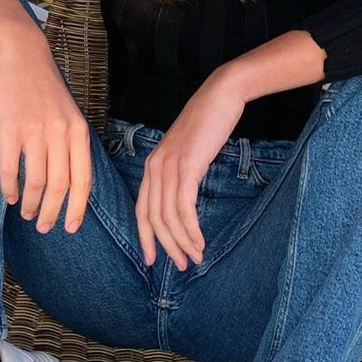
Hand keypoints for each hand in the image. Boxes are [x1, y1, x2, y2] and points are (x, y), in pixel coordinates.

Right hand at [0, 26, 90, 234]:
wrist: (22, 55)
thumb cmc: (45, 87)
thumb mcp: (68, 113)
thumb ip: (71, 143)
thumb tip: (70, 181)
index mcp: (79, 132)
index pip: (83, 179)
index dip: (77, 207)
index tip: (70, 228)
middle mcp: (60, 134)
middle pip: (59, 186)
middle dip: (53, 212)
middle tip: (45, 228)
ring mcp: (35, 131)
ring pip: (36, 181)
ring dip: (32, 204)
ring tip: (27, 214)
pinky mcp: (9, 128)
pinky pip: (10, 168)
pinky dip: (10, 187)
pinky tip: (10, 197)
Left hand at [135, 69, 246, 271]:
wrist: (220, 96)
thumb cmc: (207, 124)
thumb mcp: (188, 152)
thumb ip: (181, 174)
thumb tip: (184, 201)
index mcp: (152, 166)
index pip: (142, 210)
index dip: (146, 238)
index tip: (153, 259)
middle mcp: (154, 168)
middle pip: (154, 219)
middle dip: (167, 246)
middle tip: (183, 265)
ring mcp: (168, 166)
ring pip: (168, 217)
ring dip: (182, 242)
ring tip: (195, 257)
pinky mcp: (186, 166)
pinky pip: (184, 207)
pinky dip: (190, 229)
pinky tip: (200, 241)